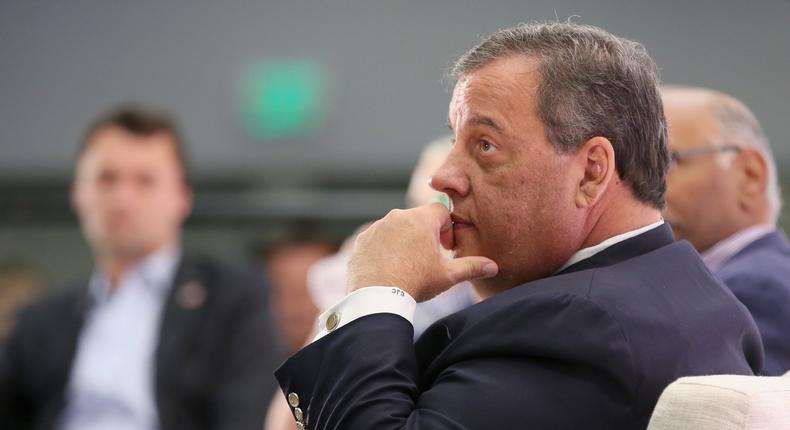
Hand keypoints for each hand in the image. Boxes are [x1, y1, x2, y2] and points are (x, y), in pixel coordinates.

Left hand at [348, 203, 497, 301]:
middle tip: (427, 258)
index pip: (441, 210)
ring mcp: (378, 226)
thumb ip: (472, 267)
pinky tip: (389, 268)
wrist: (377, 297)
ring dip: (404, 240)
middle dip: (426, 234)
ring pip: (397, 227)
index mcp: (422, 219)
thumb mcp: (447, 276)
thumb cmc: (415, 283)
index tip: (444, 248)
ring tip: (407, 265)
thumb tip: (493, 266)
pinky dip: (384, 248)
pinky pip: (378, 238)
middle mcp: (398, 216)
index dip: (446, 228)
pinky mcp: (363, 239)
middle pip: (418, 218)